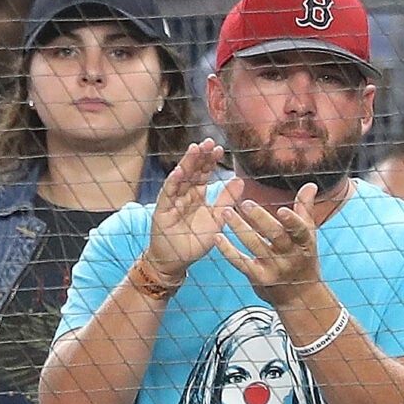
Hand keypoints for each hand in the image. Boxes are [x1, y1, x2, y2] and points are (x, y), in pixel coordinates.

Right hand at [143, 141, 234, 284]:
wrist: (178, 261)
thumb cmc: (195, 241)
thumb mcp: (217, 219)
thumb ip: (226, 199)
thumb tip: (241, 179)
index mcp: (197, 194)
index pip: (204, 173)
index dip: (210, 161)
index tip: (219, 149)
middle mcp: (184, 194)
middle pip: (192, 171)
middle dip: (200, 156)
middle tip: (208, 142)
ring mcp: (172, 200)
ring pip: (180, 178)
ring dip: (187, 163)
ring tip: (194, 149)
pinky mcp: (162, 210)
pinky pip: (168, 194)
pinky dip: (173, 183)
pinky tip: (179, 171)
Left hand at [216, 186, 325, 309]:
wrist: (298, 297)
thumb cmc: (302, 259)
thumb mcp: (308, 236)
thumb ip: (305, 209)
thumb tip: (310, 184)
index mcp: (304, 243)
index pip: (300, 230)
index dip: (292, 221)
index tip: (282, 209)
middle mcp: (290, 256)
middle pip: (275, 236)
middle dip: (261, 219)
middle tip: (245, 203)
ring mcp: (274, 268)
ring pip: (255, 246)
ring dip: (240, 228)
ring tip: (225, 212)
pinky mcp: (258, 278)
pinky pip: (241, 263)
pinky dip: (228, 251)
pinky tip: (218, 237)